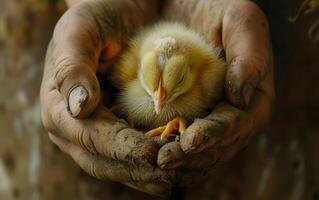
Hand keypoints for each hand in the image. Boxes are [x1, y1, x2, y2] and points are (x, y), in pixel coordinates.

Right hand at [40, 0, 173, 195]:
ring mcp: (93, 131)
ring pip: (116, 164)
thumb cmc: (97, 17)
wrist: (117, 14)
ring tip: (174, 177)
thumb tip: (79, 108)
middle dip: (135, 169)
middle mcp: (73, 126)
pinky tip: (170, 168)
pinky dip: (148, 164)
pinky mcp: (113, 130)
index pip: (89, 136)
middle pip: (102, 159)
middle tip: (169, 174)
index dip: (120, 148)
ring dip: (144, 174)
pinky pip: (128, 154)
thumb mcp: (79, 31)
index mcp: (58, 106)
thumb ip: (72, 66)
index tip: (150, 154)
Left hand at [158, 0, 273, 178]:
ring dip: (178, 160)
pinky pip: (180, 141)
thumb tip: (241, 98)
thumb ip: (249, 55)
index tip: (190, 141)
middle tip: (163, 160)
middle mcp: (232, 113)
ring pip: (199, 152)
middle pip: (217, 146)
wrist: (186, 6)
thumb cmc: (216, 8)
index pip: (238, 125)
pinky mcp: (188, 116)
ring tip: (154, 161)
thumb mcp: (239, 19)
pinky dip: (166, 149)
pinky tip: (148, 150)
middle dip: (192, 156)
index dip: (216, 136)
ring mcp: (210, 118)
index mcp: (252, 96)